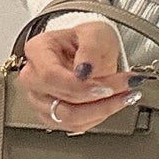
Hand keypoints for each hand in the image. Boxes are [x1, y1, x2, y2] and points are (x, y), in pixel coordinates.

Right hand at [15, 20, 138, 132]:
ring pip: (68, 118)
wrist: (92, 51)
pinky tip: (114, 103)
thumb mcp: (95, 33)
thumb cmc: (88, 39)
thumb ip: (90, 48)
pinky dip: (98, 117)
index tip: (106, 87)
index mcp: (37, 51)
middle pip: (59, 102)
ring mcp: (40, 99)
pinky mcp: (52, 115)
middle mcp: (33, 77)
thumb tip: (84, 69)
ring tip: (125, 95)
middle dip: (97, 100)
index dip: (78, 87)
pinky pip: (75, 126)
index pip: (49, 76)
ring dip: (101, 110)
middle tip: (124, 88)